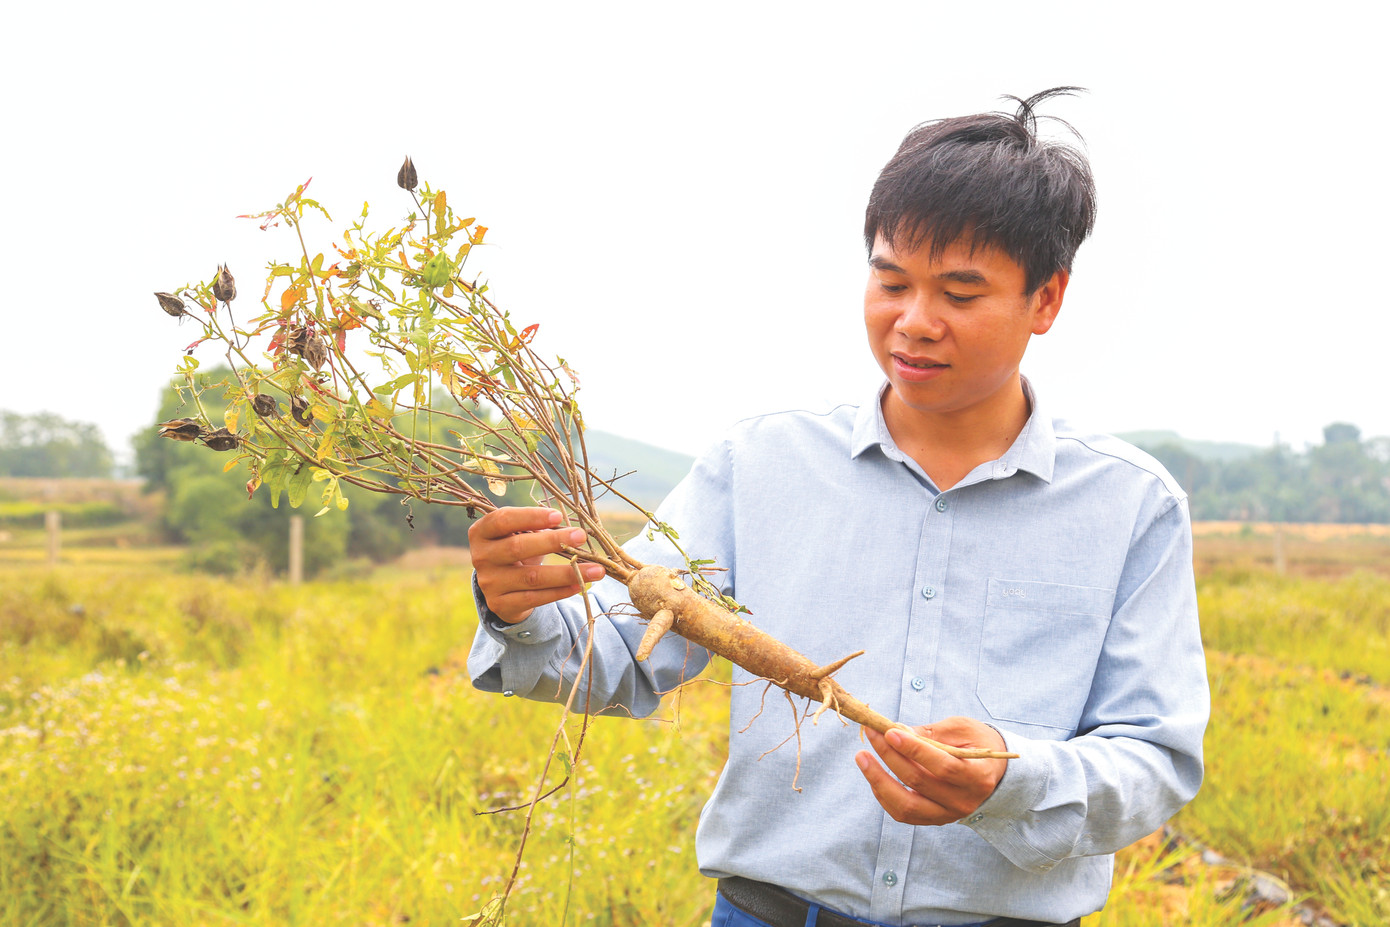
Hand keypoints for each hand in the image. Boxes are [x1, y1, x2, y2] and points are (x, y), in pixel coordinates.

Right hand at [468, 507, 605, 623]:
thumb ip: (538, 528)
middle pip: (517, 548)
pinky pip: (535, 598)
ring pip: (532, 577)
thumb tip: (574, 529)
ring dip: (567, 572)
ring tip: (596, 570)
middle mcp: (481, 557)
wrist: (502, 587)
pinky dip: (560, 591)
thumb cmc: (516, 550)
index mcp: (481, 532)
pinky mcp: (501, 605)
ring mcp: (489, 583)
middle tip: (581, 537)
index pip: (502, 520)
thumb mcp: (519, 535)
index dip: (530, 517)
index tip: (558, 516)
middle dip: (552, 541)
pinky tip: (580, 585)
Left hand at [855, 716, 1008, 825]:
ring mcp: (948, 814)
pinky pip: (903, 814)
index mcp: (978, 776)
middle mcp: (964, 801)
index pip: (943, 766)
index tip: (890, 732)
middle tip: (872, 733)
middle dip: (890, 756)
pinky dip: (884, 794)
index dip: (915, 749)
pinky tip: (873, 774)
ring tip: (862, 757)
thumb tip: (897, 732)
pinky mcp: (935, 819)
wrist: (996, 773)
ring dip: (879, 780)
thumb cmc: (979, 744)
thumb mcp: (962, 729)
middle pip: (920, 782)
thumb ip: (932, 733)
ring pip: (907, 805)